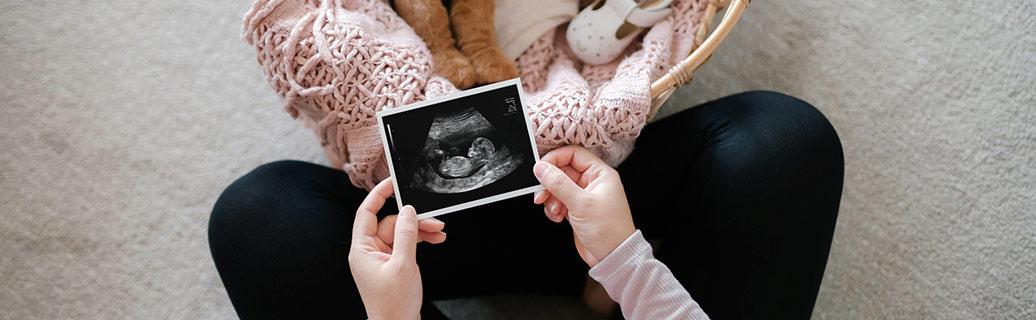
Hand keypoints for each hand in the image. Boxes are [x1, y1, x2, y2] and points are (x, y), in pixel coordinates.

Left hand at [348, 178, 446, 318]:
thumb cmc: (394, 304)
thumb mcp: (403, 264)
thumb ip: (406, 234)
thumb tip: (407, 210)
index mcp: (362, 250)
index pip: (366, 212)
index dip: (378, 195)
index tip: (392, 182)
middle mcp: (369, 252)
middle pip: (391, 223)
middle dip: (414, 221)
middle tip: (435, 221)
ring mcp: (381, 258)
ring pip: (402, 233)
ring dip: (421, 231)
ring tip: (440, 233)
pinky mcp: (392, 264)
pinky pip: (405, 245)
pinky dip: (420, 241)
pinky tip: (435, 240)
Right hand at [532, 146, 635, 266]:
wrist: (612, 257)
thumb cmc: (608, 230)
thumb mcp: (581, 204)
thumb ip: (559, 183)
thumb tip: (541, 168)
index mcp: (600, 174)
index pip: (573, 154)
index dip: (555, 159)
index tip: (541, 169)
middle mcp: (593, 182)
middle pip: (563, 171)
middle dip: (550, 183)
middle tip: (541, 194)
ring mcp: (585, 196)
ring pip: (559, 187)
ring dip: (551, 198)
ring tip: (553, 210)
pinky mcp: (578, 209)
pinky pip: (559, 201)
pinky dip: (554, 208)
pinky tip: (558, 217)